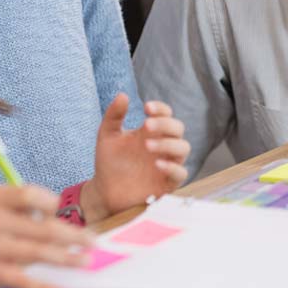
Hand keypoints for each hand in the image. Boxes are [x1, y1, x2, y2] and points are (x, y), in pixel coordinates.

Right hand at [0, 184, 93, 287]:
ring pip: (37, 253)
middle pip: (42, 227)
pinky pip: (22, 280)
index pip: (30, 194)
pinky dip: (44, 287)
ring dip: (66, 258)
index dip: (50, 201)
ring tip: (87, 261)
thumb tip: (53, 212)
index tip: (61, 210)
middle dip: (72, 234)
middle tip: (94, 240)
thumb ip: (16, 201)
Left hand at [82, 93, 189, 221]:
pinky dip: (173, 167)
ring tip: (147, 146)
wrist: (104, 192)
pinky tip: (158, 164)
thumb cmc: (109, 162)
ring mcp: (167, 164)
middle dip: (164, 124)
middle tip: (146, 125)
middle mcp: (162, 145)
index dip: (160, 108)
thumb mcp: (107, 136)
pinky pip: (181, 173)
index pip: (166, 113)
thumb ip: (114, 116)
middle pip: (177, 128)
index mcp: (150, 131)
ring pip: (183, 148)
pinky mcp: (168, 183)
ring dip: (168, 144)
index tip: (146, 107)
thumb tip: (123, 95)